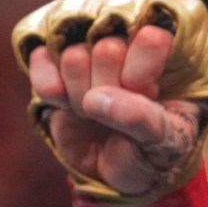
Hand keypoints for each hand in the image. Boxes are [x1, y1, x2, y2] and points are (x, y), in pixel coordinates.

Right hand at [11, 0, 207, 202]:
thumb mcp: (165, 141)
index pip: (151, 36)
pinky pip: (42, 60)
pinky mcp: (54, 64)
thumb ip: (141, 118)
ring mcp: (88, 52)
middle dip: (112, 92)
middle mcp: (125, 42)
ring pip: (74, 58)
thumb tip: (96, 99)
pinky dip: (51, 88)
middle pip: (108, 50)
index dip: (141, 71)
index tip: (149, 92)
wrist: (117, 171)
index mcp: (165, 55)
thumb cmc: (152, 151)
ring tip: (95, 112)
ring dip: (82, 96)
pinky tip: (64, 103)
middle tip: (120, 111)